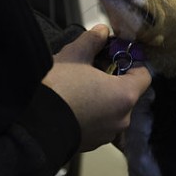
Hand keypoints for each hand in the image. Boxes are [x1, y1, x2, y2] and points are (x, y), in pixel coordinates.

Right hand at [42, 24, 151, 151]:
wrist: (31, 125)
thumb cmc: (57, 89)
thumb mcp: (74, 56)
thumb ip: (93, 41)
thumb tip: (101, 31)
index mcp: (125, 96)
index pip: (144, 76)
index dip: (132, 62)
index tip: (116, 55)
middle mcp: (122, 118)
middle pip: (127, 92)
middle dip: (113, 78)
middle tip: (93, 66)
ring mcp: (107, 134)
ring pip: (112, 109)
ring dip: (102, 97)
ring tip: (79, 85)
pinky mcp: (92, 144)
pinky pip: (99, 124)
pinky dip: (92, 113)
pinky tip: (73, 103)